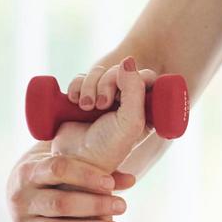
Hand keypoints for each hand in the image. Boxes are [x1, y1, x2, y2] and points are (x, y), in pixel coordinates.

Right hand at [6, 145, 135, 221]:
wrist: (22, 194)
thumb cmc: (56, 178)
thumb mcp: (69, 169)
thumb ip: (98, 172)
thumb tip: (131, 180)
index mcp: (29, 171)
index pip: (57, 169)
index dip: (85, 176)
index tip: (110, 183)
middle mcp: (21, 197)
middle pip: (60, 203)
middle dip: (93, 206)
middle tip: (122, 206)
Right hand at [56, 56, 160, 173]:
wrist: (75, 161)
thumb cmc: (107, 148)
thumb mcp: (130, 122)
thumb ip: (135, 91)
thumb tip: (127, 61)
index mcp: (145, 108)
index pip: (146, 76)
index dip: (133, 77)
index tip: (122, 93)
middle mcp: (126, 102)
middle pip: (120, 71)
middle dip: (107, 82)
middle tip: (101, 105)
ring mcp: (104, 99)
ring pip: (99, 72)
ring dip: (89, 86)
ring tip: (86, 107)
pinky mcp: (84, 98)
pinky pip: (81, 78)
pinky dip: (76, 86)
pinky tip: (74, 101)